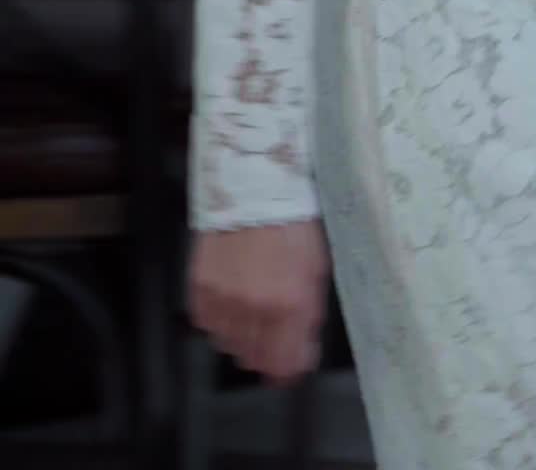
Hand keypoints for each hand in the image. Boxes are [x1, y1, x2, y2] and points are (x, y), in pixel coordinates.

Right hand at [188, 219, 328, 382]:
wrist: (254, 185)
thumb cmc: (293, 224)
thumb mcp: (315, 268)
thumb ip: (307, 316)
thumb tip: (299, 355)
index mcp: (290, 305)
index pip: (284, 365)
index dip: (288, 369)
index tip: (291, 363)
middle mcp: (254, 310)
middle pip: (254, 359)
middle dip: (267, 350)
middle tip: (273, 329)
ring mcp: (223, 301)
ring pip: (228, 344)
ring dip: (241, 334)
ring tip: (251, 305)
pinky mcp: (199, 288)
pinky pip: (206, 324)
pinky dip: (218, 318)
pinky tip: (230, 295)